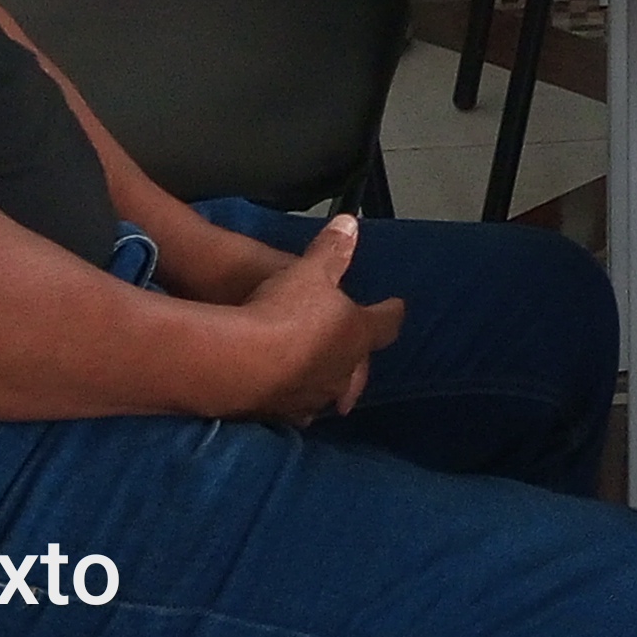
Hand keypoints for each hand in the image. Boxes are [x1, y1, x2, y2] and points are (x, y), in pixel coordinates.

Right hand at [230, 215, 404, 421]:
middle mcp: (342, 369)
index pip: (385, 323)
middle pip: (359, 368)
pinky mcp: (284, 413)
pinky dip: (300, 406)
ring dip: (331, 386)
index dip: (391, 312)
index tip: (396, 307)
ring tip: (331, 388)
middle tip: (362, 360)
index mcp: (357, 332)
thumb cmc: (284, 310)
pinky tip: (294, 408)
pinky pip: (299, 412)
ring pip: (331, 393)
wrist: (241, 360)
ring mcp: (315, 395)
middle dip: (360, 362)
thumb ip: (332, 249)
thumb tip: (350, 223)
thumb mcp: (308, 270)